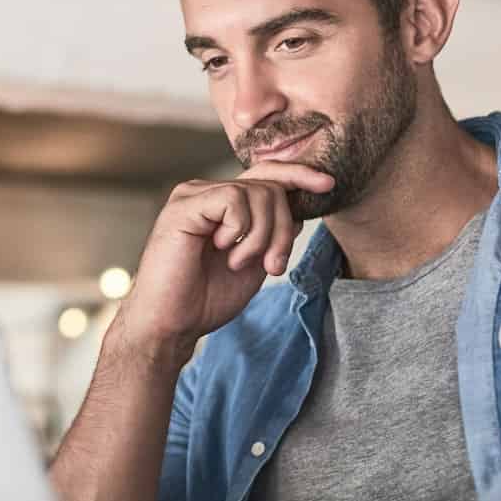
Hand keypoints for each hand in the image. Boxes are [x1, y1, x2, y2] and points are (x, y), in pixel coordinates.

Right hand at [113, 163, 333, 350]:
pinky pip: (234, 200)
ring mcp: (193, 196)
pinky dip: (240, 231)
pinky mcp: (184, 205)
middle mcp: (206, 192)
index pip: (266, 176)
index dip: (299, 175)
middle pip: (270, 186)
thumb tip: (298, 208)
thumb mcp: (254, 262)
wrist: (172, 325)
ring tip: (240, 263)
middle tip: (274, 265)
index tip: (327, 185)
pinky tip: (223, 251)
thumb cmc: (205, 299)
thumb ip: (273, 234)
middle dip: (283, 228)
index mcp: (221, 204)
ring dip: (263, 236)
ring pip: (257, 193)